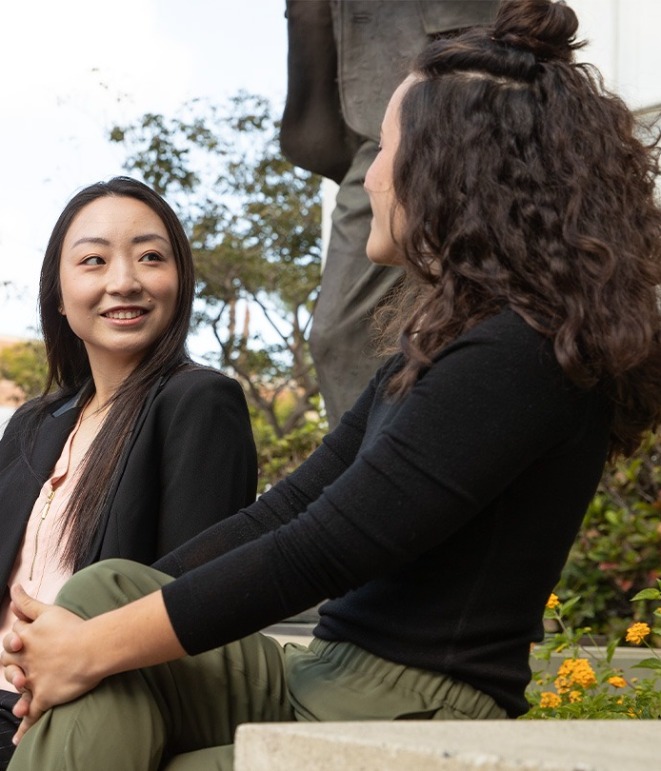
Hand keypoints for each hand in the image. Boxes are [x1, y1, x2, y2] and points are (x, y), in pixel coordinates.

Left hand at [1, 584, 100, 741]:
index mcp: (28, 639)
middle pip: (10, 662)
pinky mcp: (45, 696)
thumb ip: (28, 602)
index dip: (17, 638)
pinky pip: (32, 714)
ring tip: (23, 691)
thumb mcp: (48, 611)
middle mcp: (27, 660)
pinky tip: (20, 738)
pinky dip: (25, 725)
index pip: (14, 638)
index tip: (21, 639)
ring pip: (19, 687)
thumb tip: (14, 587)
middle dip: (13, 664)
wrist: (93, 647)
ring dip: (19, 689)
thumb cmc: (74, 627)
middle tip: (23, 663)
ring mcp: (34, 680)